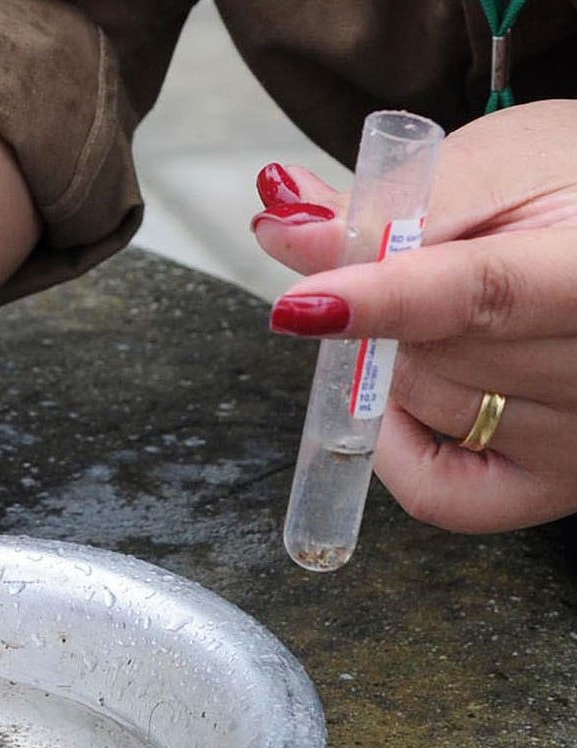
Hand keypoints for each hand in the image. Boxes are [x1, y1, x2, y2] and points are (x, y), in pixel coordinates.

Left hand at [252, 100, 576, 532]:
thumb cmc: (564, 193)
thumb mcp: (495, 170)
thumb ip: (390, 205)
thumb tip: (284, 228)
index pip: (483, 295)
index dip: (381, 300)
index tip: (299, 304)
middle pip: (432, 354)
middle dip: (388, 309)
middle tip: (411, 268)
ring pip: (422, 409)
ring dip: (399, 362)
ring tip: (449, 318)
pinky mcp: (550, 488)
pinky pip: (434, 492)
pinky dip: (397, 445)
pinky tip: (417, 396)